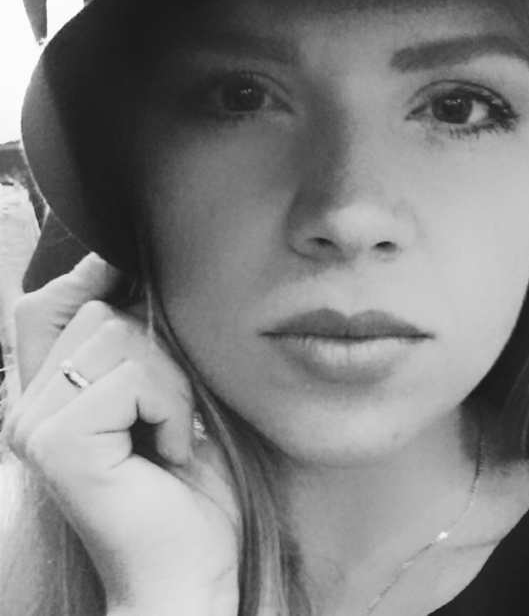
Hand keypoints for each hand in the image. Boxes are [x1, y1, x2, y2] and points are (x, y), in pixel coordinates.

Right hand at [3, 254, 239, 615]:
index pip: (43, 308)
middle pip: (100, 313)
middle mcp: (27, 409)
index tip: (126, 278)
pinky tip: (172, 453)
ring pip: (121, 337)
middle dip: (160, 357)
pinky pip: (133, 377)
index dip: (85, 281)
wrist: (190, 569)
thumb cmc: (186, 490)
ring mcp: (35, 426)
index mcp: (48, 398)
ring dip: (172, 385)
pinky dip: (172, 407)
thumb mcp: (163, 398)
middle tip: (169, 418)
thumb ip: (137, 346)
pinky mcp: (58, 444)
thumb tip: (123, 272)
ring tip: (171, 437)